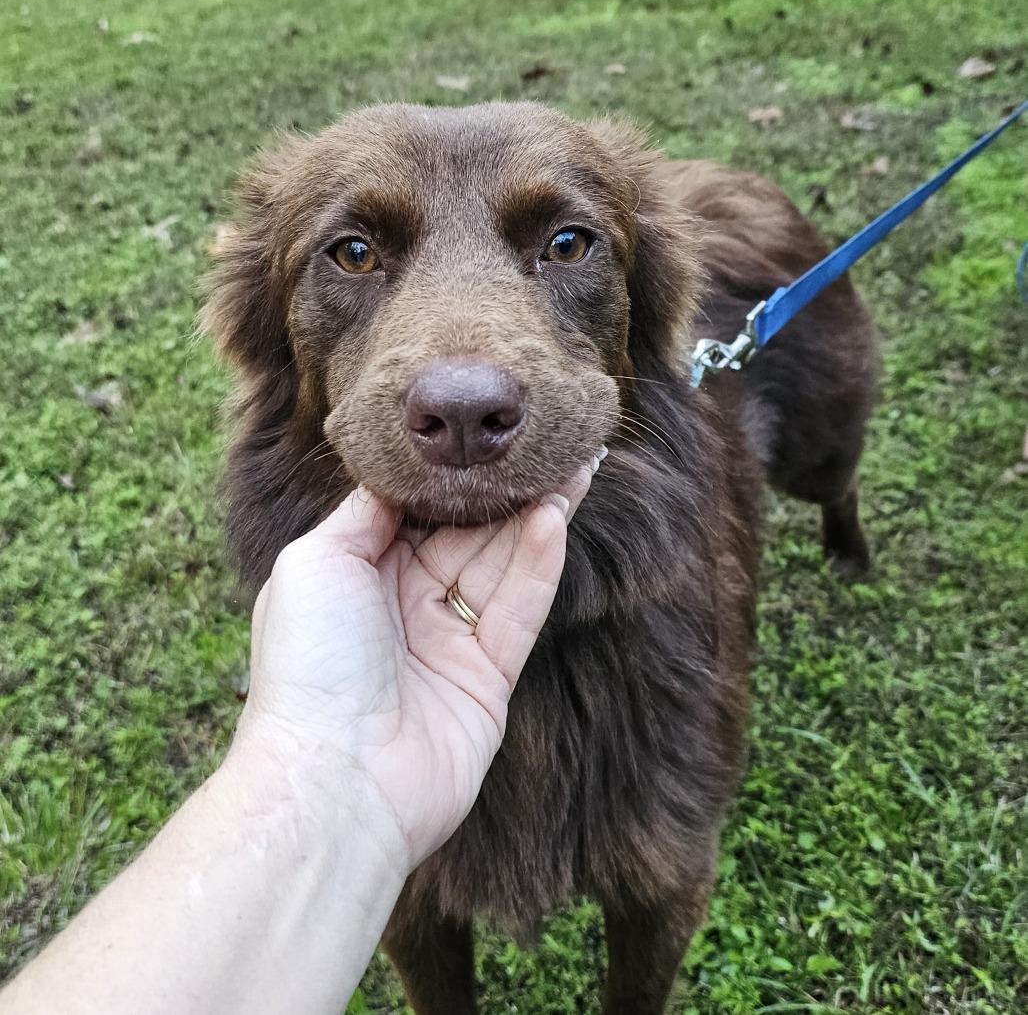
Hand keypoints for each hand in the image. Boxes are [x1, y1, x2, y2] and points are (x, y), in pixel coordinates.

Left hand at [234, 462, 597, 867]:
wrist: (335, 778)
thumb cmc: (310, 663)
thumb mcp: (315, 562)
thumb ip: (365, 514)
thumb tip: (400, 476)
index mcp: (359, 576)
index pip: (417, 513)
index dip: (452, 478)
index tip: (483, 438)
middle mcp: (404, 605)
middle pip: (467, 535)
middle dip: (506, 491)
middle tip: (549, 444)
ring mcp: (448, 642)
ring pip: (501, 566)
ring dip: (536, 517)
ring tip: (573, 467)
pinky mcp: (488, 678)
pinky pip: (518, 610)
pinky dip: (537, 564)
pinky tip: (555, 517)